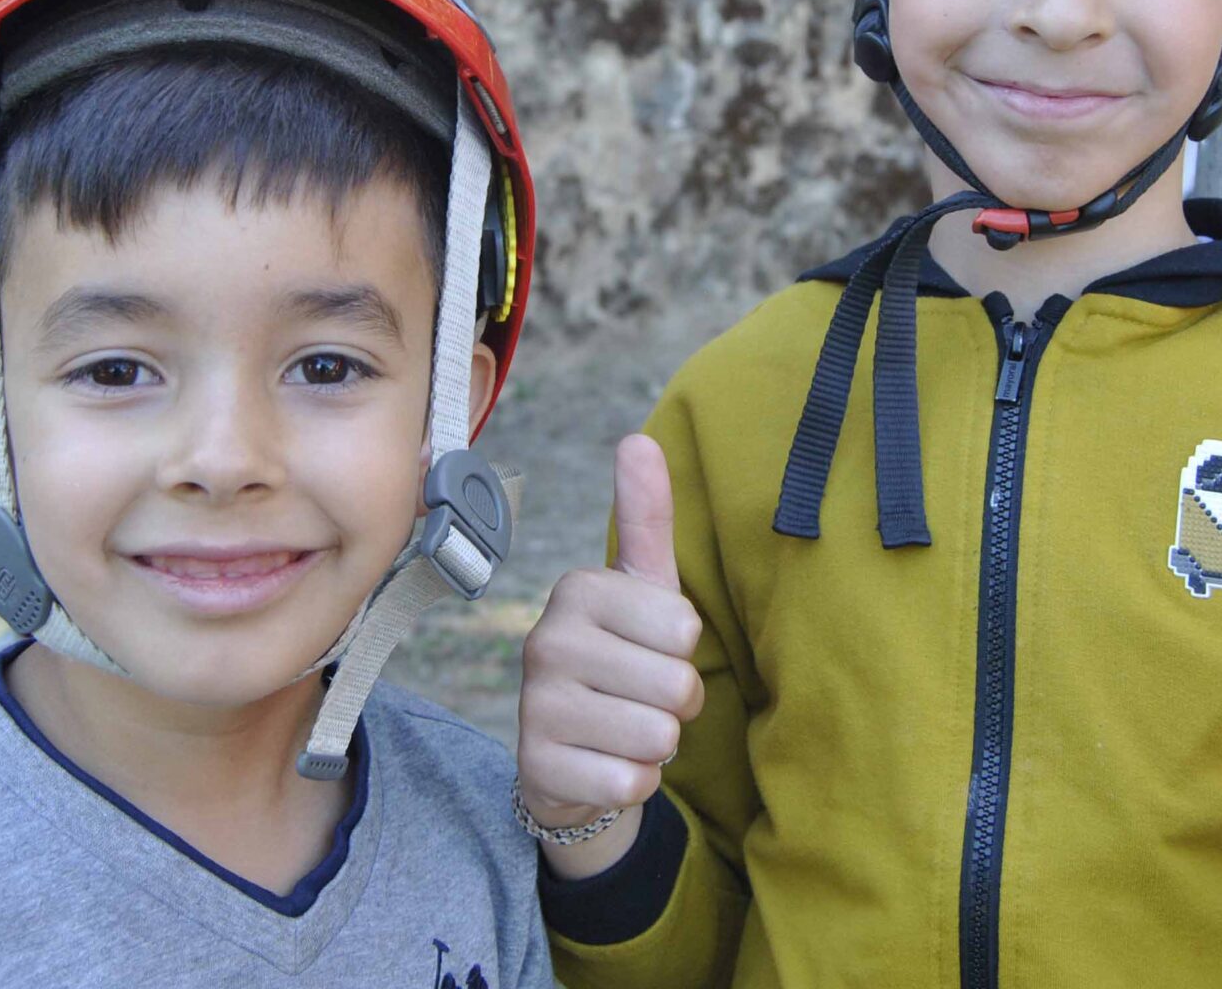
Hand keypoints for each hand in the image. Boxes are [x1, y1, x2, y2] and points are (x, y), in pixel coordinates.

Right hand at [517, 435, 704, 830]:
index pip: (684, 628)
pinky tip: (605, 764)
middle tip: (639, 697)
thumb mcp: (641, 589)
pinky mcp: (539, 767)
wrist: (570, 754)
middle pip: (676, 685)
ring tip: (623, 729)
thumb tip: (639, 438)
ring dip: (656, 745)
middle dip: (676, 704)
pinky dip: (634, 782)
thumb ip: (645, 518)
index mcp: (578, 589)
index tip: (651, 652)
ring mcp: (536, 706)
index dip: (684, 652)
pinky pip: (632, 782)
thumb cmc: (622, 659)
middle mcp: (547, 640)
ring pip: (657, 736)